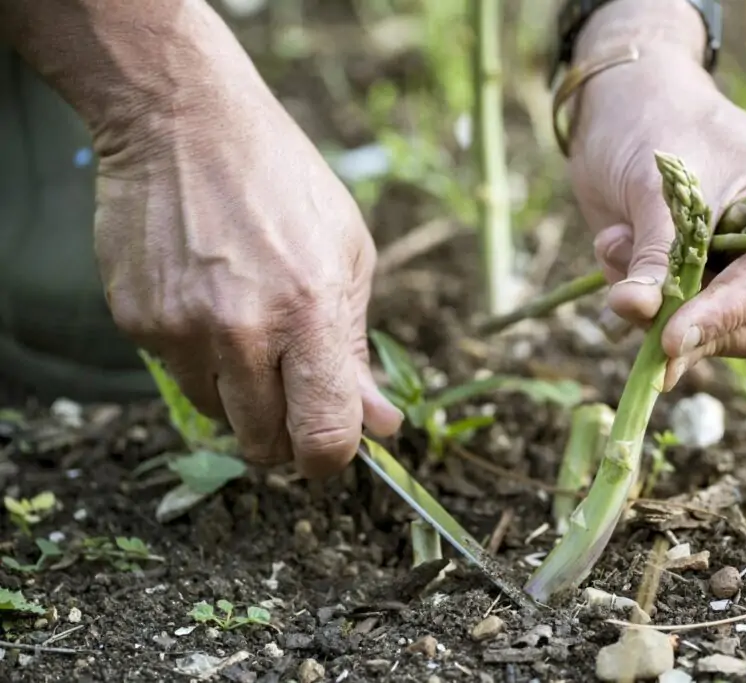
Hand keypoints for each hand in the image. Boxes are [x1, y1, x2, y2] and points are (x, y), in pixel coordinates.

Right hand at [93, 74, 401, 476]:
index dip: (330, 458)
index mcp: (310, 312)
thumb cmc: (283, 182)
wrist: (184, 121)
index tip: (331, 451)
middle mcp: (242, 331)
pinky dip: (198, 357)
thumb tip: (379, 425)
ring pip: (219, 416)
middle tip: (292, 395)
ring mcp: (182, 329)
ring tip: (248, 326)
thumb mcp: (348, 253)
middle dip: (285, 435)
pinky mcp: (137, 321)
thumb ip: (358, 349)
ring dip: (241, 394)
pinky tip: (207, 301)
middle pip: (264, 444)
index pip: (322, 435)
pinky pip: (176, 375)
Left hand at [566, 10, 745, 390]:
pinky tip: (614, 246)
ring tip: (614, 243)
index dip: (726, 317)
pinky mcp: (710, 291)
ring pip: (724, 338)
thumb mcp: (656, 185)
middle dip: (703, 330)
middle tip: (641, 321)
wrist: (624, 104)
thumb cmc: (656, 123)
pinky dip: (642, 304)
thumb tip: (638, 310)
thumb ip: (655, 252)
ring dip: (659, 312)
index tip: (671, 339)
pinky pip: (681, 326)